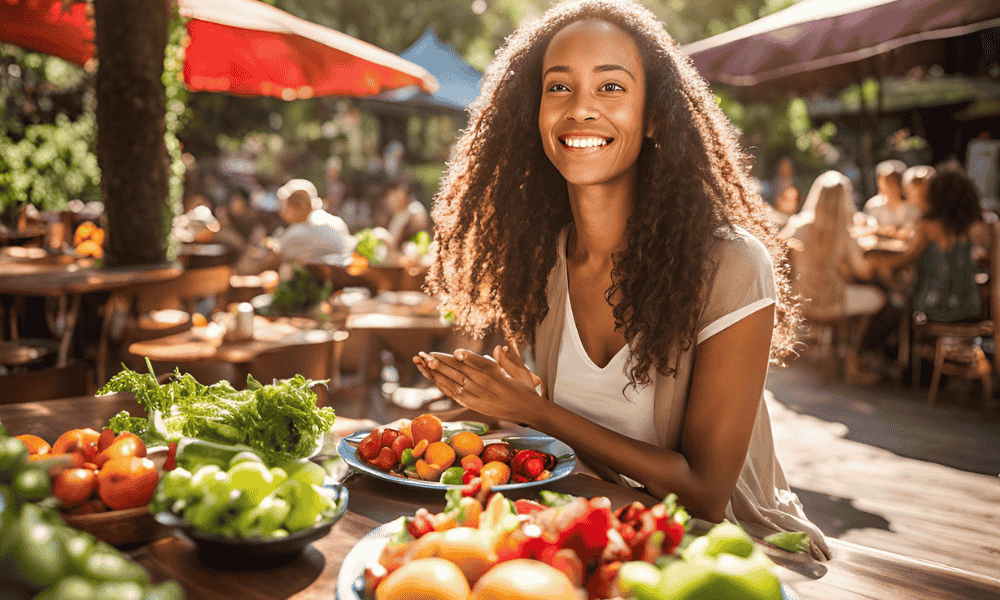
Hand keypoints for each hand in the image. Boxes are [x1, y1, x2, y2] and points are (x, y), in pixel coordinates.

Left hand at [413, 344, 544, 423]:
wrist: (529, 412)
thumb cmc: (526, 389)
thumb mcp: (522, 372)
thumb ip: (510, 360)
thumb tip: (500, 348)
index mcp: (498, 376)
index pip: (482, 365)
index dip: (469, 358)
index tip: (457, 352)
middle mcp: (485, 387)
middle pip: (462, 372)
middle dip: (442, 362)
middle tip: (426, 354)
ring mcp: (478, 397)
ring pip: (454, 383)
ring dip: (437, 373)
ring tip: (423, 363)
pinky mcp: (474, 404)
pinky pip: (454, 394)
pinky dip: (442, 385)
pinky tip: (432, 377)